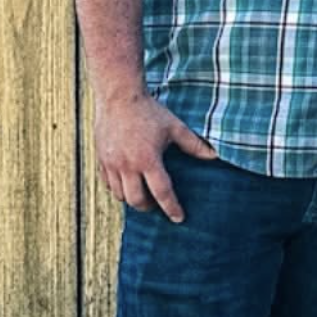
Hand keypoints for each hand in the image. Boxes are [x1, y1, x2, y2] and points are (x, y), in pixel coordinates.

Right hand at [92, 90, 217, 222]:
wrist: (118, 97)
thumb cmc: (149, 111)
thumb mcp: (175, 127)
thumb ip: (194, 145)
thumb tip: (214, 156)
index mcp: (148, 160)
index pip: (162, 193)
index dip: (172, 208)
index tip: (179, 219)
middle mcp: (127, 166)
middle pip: (137, 200)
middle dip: (149, 207)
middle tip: (158, 206)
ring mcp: (111, 164)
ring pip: (120, 195)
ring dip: (133, 199)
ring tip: (144, 196)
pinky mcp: (101, 159)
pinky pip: (108, 184)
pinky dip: (118, 189)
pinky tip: (128, 185)